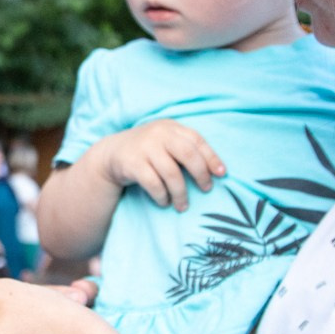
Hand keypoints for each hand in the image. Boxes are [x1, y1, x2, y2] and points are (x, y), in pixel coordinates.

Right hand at [95, 119, 224, 210]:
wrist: (112, 153)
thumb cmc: (148, 151)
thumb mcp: (166, 142)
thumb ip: (186, 149)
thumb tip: (217, 171)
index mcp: (171, 128)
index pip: (197, 140)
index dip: (211, 157)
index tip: (221, 174)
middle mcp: (159, 134)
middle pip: (187, 154)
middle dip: (200, 174)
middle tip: (206, 189)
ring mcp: (144, 147)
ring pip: (171, 173)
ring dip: (180, 193)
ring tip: (183, 205)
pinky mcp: (132, 163)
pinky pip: (153, 183)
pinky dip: (161, 196)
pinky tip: (164, 202)